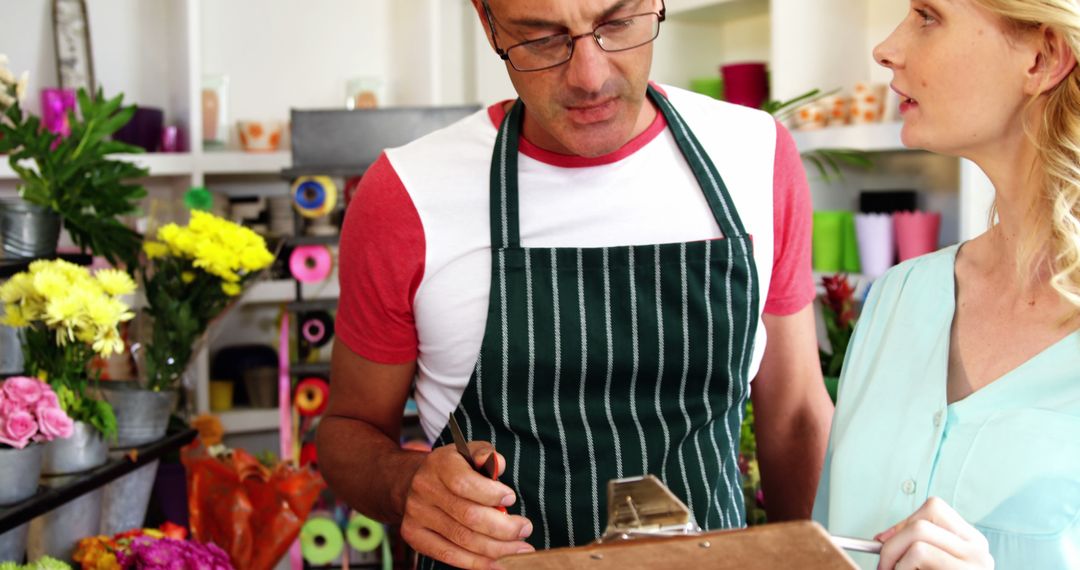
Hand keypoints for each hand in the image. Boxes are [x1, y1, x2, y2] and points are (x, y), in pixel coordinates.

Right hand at [400, 441, 534, 568]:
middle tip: (525, 529)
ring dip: (496, 549)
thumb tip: (499, 464)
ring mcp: (416, 514)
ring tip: (519, 549)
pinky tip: (498, 563)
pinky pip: (448, 555)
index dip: (491, 494)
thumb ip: (485, 454)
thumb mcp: (468, 452)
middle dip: (503, 527)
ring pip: (462, 539)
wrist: (416, 481)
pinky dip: (477, 562)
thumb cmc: (453, 468)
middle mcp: (424, 489)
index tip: (511, 499)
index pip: (464, 483)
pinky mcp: (415, 536)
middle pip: (468, 516)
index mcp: (439, 464)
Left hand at [875, 497, 993, 569]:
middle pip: (922, 521)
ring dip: (894, 557)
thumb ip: (915, 548)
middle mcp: (979, 548)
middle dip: (892, 544)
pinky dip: (901, 566)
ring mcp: (977, 561)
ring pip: (918, 534)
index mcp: (971, 541)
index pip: (933, 508)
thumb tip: (881, 539)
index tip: (884, 543)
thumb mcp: (930, 564)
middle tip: (883, 566)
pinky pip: (920, 552)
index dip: (902, 523)